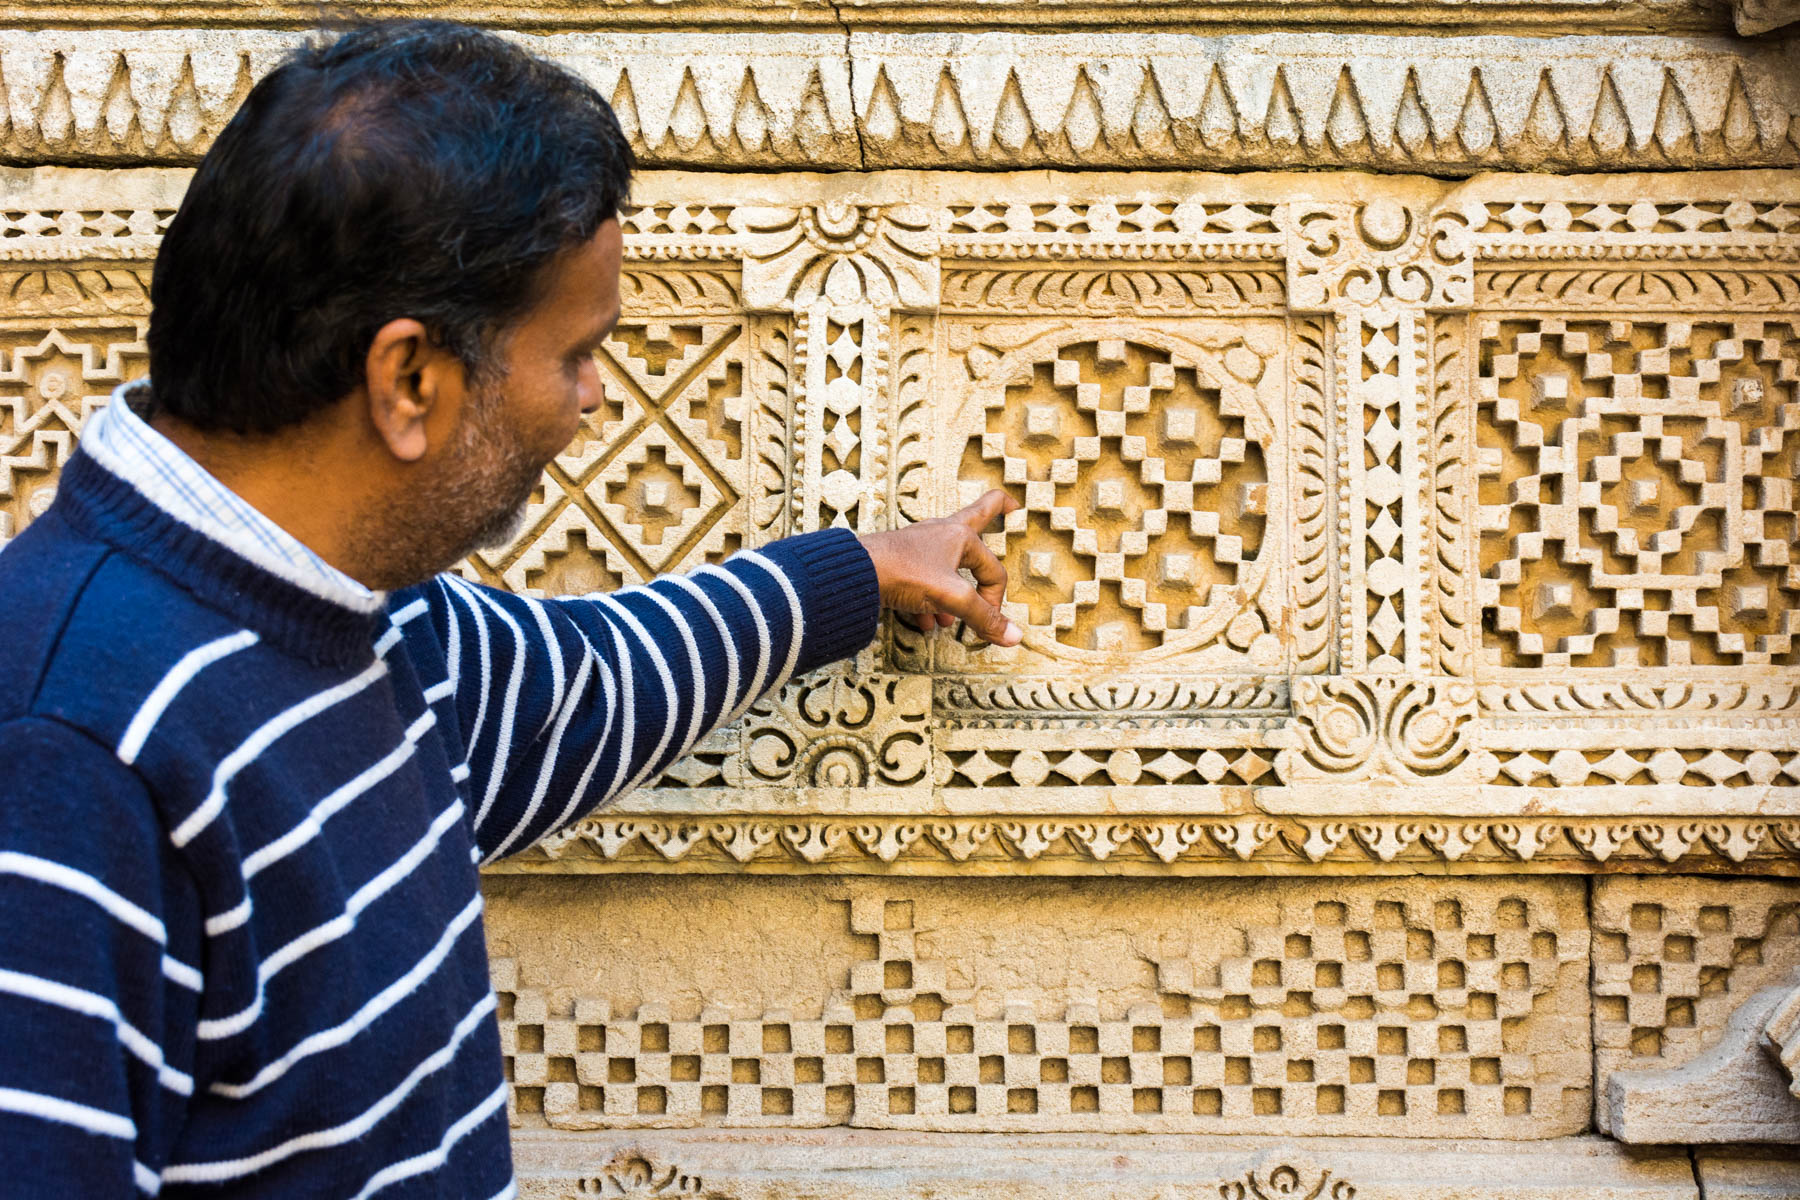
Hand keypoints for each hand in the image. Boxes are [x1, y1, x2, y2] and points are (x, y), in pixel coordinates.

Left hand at [857, 489, 1022, 646]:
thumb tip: (1014, 635)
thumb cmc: (904, 573)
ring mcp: (922, 545)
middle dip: (996, 511)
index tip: (988, 623)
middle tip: (1011, 505)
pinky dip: (929, 601)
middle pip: (978, 516)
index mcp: (961, 537)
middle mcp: (943, 534)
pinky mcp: (903, 560)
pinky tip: (924, 621)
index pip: (993, 571)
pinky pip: (925, 579)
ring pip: (949, 560)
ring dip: (955, 590)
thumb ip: (983, 617)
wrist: (857, 573)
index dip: (995, 601)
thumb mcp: (952, 598)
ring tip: (951, 616)